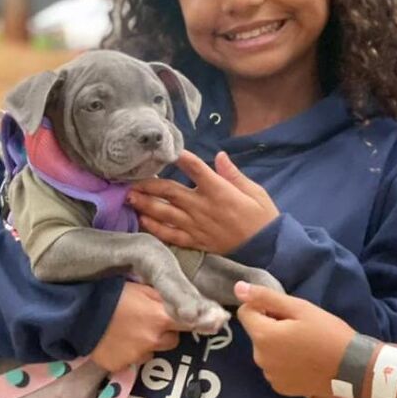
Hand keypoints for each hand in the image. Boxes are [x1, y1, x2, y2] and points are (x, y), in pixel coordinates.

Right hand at [90, 282, 190, 371]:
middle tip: (148, 322)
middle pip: (172, 341)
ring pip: (152, 352)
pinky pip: (132, 361)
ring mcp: (137, 356)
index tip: (195, 322)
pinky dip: (127, 353)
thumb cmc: (112, 295)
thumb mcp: (141, 289)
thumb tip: (180, 302)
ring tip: (129, 331)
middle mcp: (154, 340)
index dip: (193, 322)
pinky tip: (116, 341)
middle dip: (164, 333)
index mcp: (161, 318)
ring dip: (147, 344)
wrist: (80, 313)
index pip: (190, 324)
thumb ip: (162, 298)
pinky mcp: (121, 366)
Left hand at [127, 150, 278, 253]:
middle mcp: (203, 207)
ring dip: (145, 204)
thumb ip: (233, 174)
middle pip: (169, 192)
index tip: (167, 149)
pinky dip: (155, 228)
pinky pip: (170, 235)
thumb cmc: (262, 217)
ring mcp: (196, 226)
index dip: (180, 157)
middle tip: (131, 179)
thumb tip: (219, 155)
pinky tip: (143, 221)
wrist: (266, 248)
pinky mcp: (195, 241)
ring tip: (130, 198)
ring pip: (164, 213)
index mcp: (219, 190)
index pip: (195, 168)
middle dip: (148, 184)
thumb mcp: (254, 191)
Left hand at [234, 282, 356, 397]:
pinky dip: (283, 362)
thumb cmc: (328, 332)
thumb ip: (266, 297)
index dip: (263, 307)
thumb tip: (238, 288)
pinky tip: (304, 360)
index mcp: (262, 336)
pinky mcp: (280, 388)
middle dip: (271, 326)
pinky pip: (274, 367)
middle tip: (300, 328)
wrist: (352, 368)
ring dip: (277, 344)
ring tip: (304, 345)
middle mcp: (260, 359)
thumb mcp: (300, 308)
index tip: (286, 312)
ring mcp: (270, 376)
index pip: (245, 313)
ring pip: (265, 350)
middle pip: (256, 333)